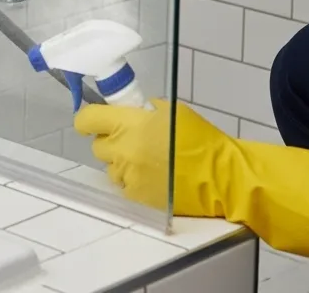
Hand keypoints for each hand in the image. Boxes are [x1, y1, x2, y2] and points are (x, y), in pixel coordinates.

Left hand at [74, 99, 226, 215]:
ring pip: (111, 169)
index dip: (89, 120)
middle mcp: (122, 151)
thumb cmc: (200, 139)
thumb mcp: (171, 111)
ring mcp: (128, 176)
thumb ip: (144, 112)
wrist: (220, 175)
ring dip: (122, 164)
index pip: (87, 119)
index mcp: (128, 124)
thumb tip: (131, 114)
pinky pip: (125, 186)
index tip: (95, 122)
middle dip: (111, 143)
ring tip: (146, 162)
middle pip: (98, 147)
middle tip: (131, 141)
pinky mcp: (137, 197)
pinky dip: (134, 181)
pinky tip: (154, 178)